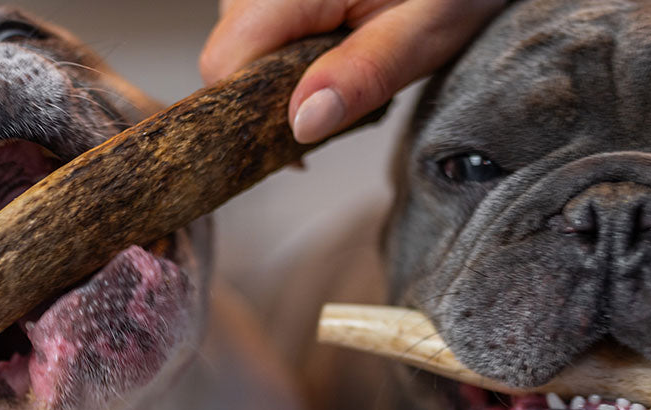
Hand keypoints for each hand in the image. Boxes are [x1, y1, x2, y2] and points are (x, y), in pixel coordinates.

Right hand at [200, 0, 505, 143]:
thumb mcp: (424, 31)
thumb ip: (363, 75)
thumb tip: (301, 125)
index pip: (225, 60)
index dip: (250, 113)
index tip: (297, 145)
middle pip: (228, 52)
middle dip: (268, 96)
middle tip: (336, 107)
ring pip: (243, 39)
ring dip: (280, 73)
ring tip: (342, 72)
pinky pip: (265, 23)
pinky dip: (289, 50)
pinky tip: (332, 55)